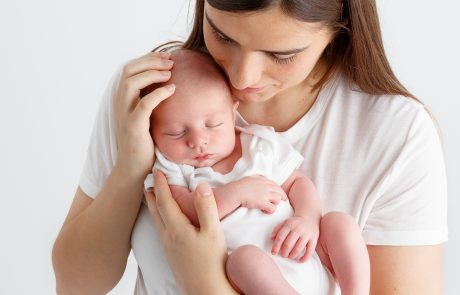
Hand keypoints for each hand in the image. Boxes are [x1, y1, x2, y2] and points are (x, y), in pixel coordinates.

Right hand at [114, 51, 174, 178]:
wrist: (134, 167)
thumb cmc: (144, 141)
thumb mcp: (146, 116)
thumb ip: (150, 100)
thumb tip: (168, 84)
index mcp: (122, 98)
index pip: (130, 69)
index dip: (147, 59)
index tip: (166, 57)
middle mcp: (120, 103)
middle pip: (128, 70)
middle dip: (150, 61)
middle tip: (170, 61)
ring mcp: (124, 114)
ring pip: (132, 82)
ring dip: (152, 73)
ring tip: (170, 72)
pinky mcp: (133, 126)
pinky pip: (144, 104)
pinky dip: (158, 93)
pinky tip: (172, 89)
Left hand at [145, 171, 235, 293]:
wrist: (206, 291)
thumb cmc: (212, 264)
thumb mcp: (213, 233)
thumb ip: (206, 208)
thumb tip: (201, 186)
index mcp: (176, 229)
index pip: (165, 201)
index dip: (161, 185)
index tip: (157, 171)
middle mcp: (168, 237)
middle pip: (155, 211)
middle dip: (151, 194)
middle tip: (147, 180)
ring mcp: (169, 248)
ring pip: (156, 221)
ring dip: (153, 206)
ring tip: (151, 197)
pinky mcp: (172, 255)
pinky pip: (161, 230)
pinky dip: (159, 218)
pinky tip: (164, 222)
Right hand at [230, 175, 287, 213]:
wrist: (235, 191)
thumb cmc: (239, 186)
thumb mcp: (250, 179)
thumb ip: (256, 179)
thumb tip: (258, 180)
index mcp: (263, 180)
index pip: (275, 184)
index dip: (278, 190)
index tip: (279, 193)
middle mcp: (266, 186)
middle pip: (279, 191)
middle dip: (283, 196)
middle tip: (284, 200)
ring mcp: (265, 194)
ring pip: (278, 199)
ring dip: (275, 203)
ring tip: (270, 206)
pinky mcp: (263, 203)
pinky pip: (273, 208)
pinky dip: (270, 211)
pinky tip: (265, 211)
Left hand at [270, 215, 318, 261]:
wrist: (310, 216)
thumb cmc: (295, 222)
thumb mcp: (285, 222)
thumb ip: (277, 229)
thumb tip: (271, 238)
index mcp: (289, 225)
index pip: (280, 237)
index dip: (276, 246)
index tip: (273, 252)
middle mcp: (298, 229)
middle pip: (288, 244)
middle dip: (284, 252)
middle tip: (283, 255)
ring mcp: (306, 234)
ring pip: (298, 248)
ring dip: (292, 255)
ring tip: (290, 256)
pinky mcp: (314, 239)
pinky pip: (310, 251)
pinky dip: (304, 258)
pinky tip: (300, 260)